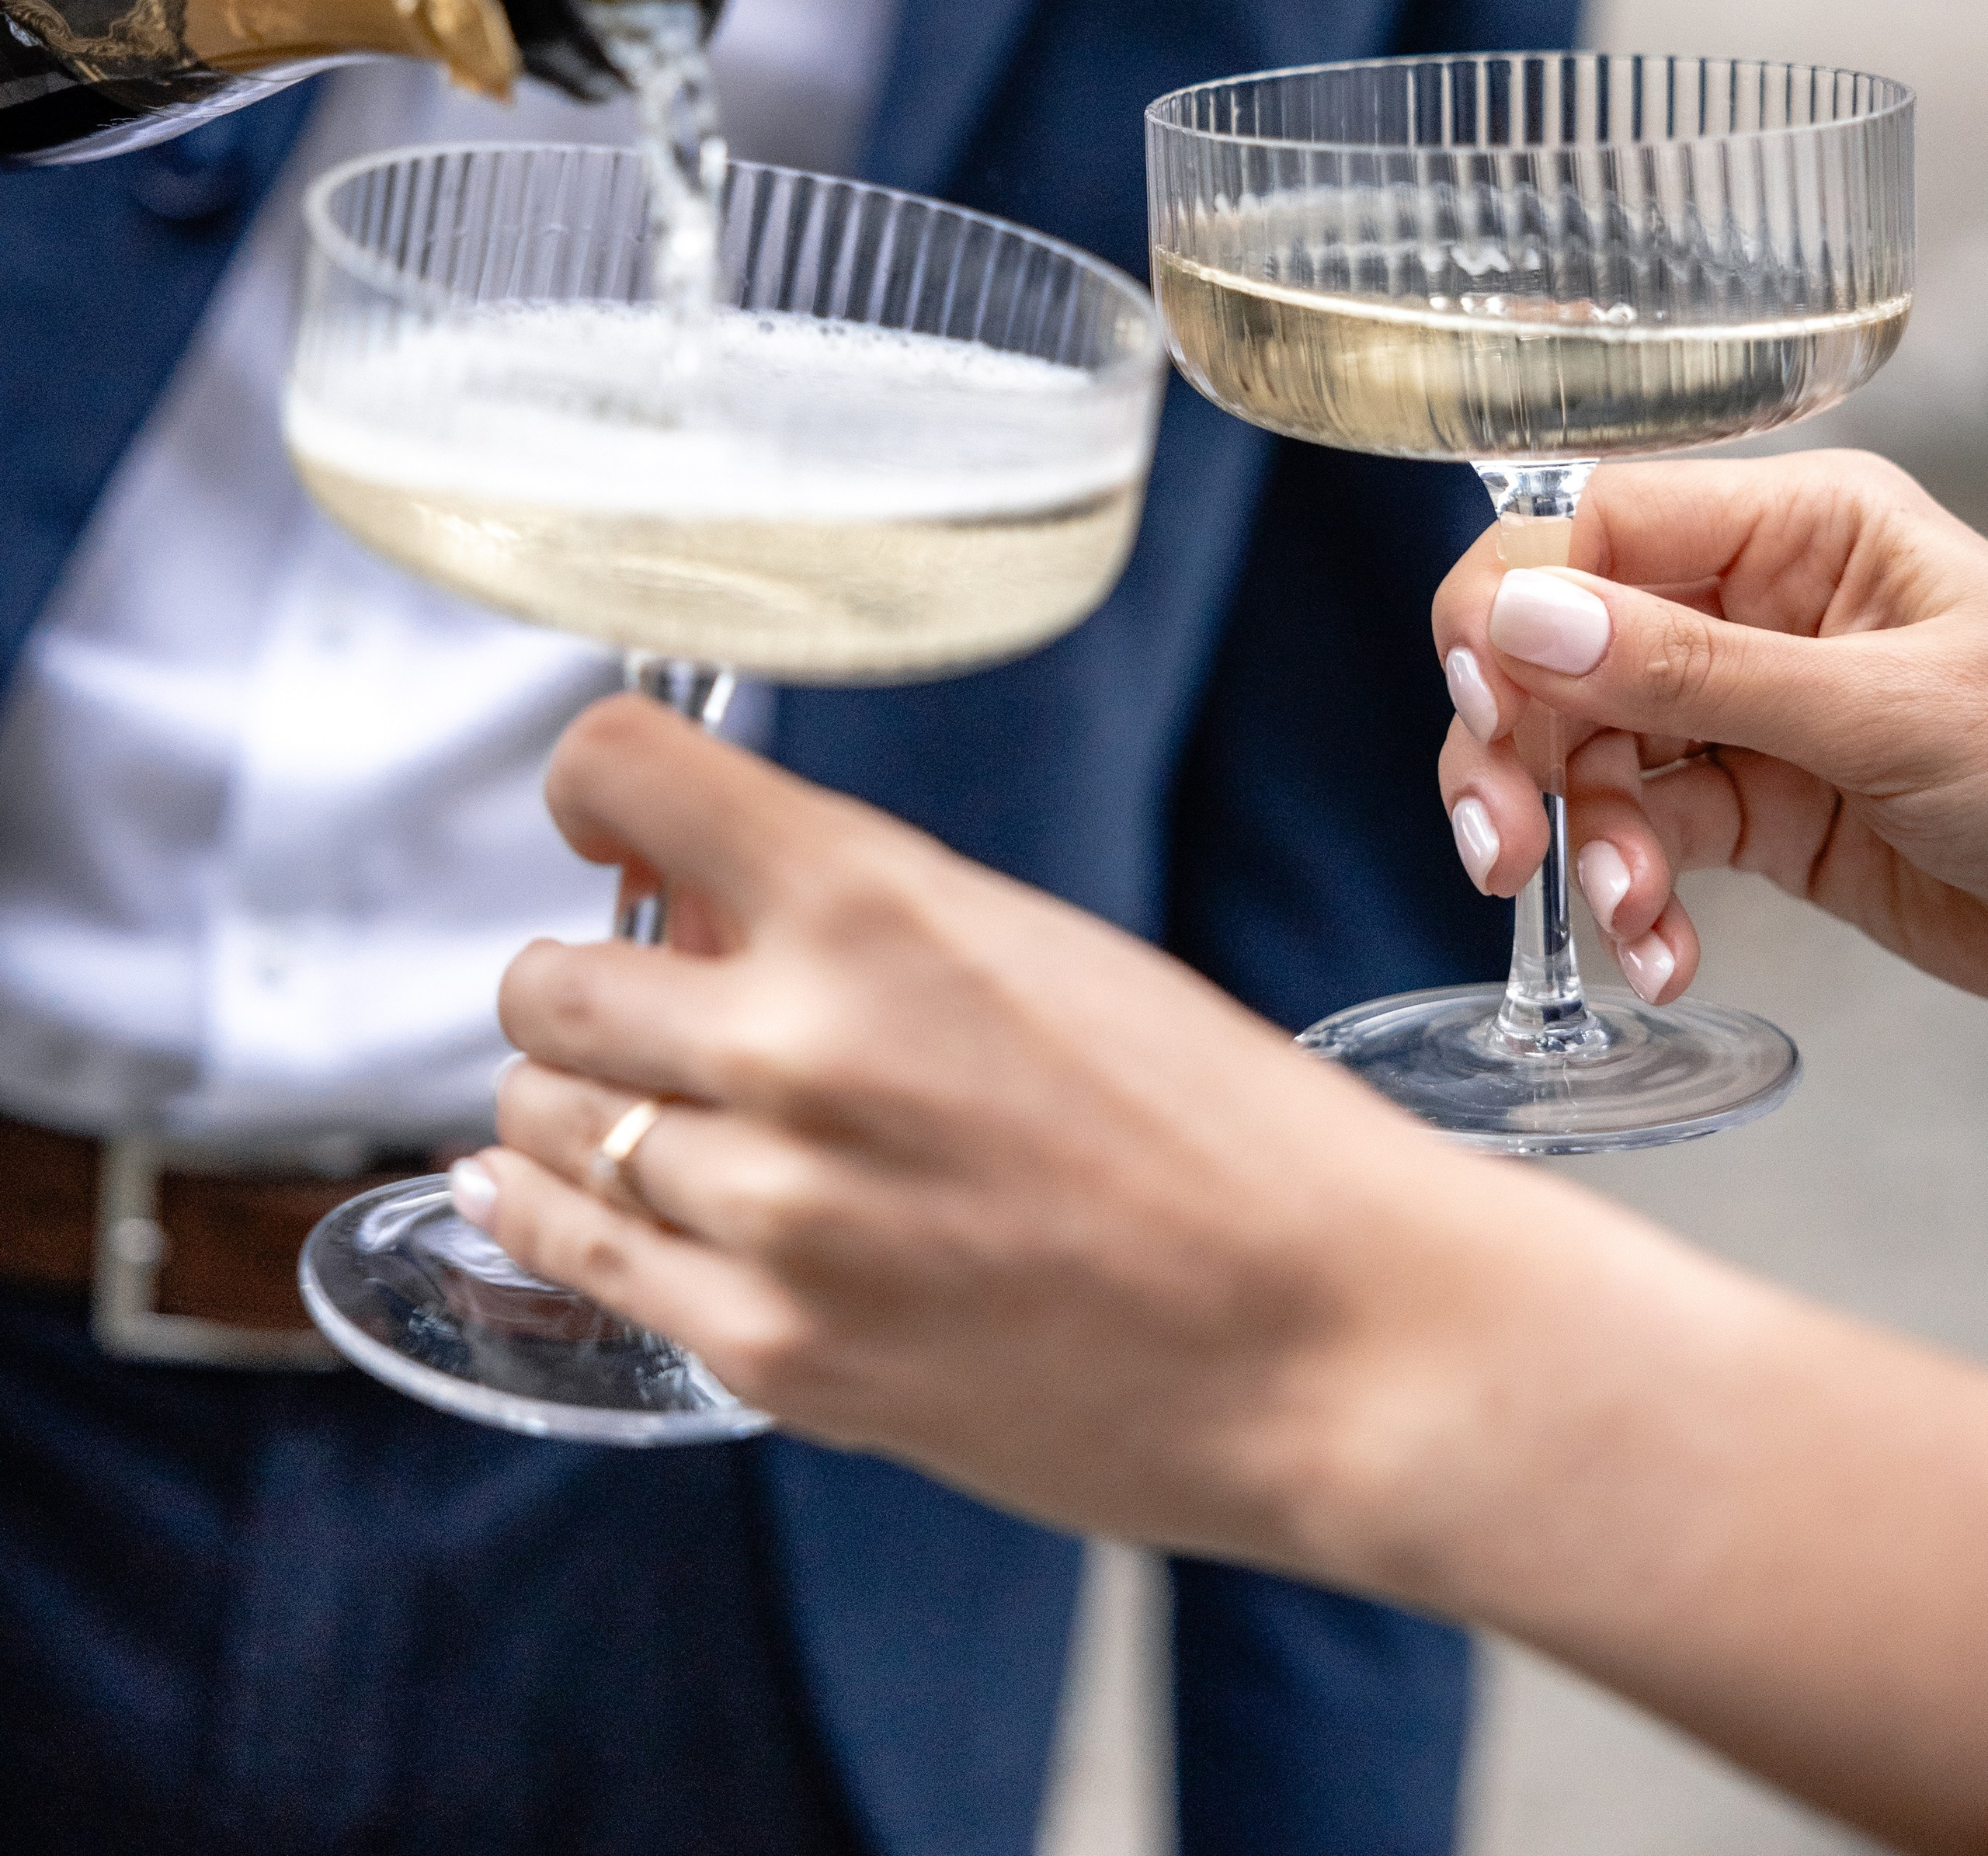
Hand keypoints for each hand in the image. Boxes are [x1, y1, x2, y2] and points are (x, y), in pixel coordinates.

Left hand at [460, 694, 1491, 1566]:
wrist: (1332, 1337)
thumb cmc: (1214, 1129)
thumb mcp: (1031, 947)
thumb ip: (849, 918)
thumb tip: (692, 915)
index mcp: (873, 902)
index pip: (618, 769)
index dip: (595, 789)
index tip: (610, 826)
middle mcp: (795, 1043)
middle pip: (545, 975)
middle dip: (583, 976)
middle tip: (649, 1001)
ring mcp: (772, 1211)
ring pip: (538, 1117)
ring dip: (575, 1101)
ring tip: (648, 1113)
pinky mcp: (770, 1351)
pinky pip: (576, 1254)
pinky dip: (554, 1213)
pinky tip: (562, 1197)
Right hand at [1432, 451, 1987, 1000]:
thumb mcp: (1886, 712)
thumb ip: (1695, 669)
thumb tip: (1525, 619)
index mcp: (1795, 528)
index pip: (1594, 527)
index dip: (1516, 604)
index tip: (1485, 696)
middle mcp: (1754, 604)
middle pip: (1562, 644)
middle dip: (1518, 746)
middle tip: (1502, 843)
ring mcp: (1748, 710)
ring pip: (1587, 752)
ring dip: (1583, 844)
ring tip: (1626, 916)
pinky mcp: (1756, 812)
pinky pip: (1646, 840)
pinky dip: (1636, 901)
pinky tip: (1663, 950)